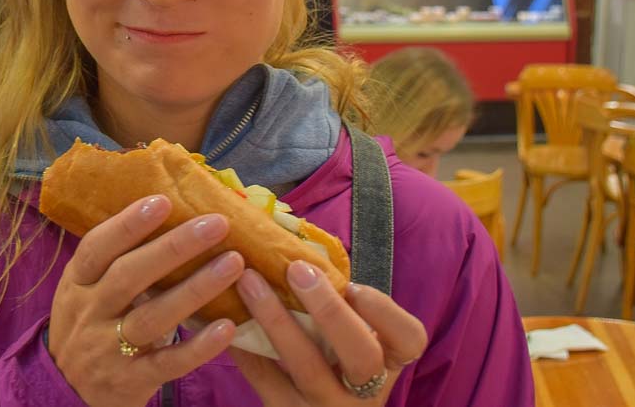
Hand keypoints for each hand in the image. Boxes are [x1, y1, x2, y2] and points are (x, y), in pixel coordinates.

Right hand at [48, 195, 244, 406]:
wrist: (64, 393)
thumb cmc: (88, 327)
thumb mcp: (86, 292)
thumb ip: (117, 261)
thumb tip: (169, 214)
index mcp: (76, 283)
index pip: (96, 247)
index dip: (127, 224)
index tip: (163, 201)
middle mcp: (89, 312)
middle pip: (129, 275)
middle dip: (174, 247)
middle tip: (216, 224)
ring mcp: (107, 349)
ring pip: (153, 316)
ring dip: (195, 288)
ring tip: (234, 263)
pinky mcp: (129, 380)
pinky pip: (167, 362)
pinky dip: (197, 346)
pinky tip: (226, 327)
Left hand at [232, 262, 426, 405]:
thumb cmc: (329, 361)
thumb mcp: (347, 339)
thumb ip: (337, 303)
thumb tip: (292, 242)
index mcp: (386, 363)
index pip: (409, 339)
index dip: (384, 311)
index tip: (353, 286)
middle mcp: (364, 391)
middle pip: (360, 354)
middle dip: (329, 310)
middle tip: (297, 270)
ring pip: (307, 368)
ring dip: (276, 319)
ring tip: (248, 281)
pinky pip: (266, 382)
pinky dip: (246, 347)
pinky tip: (226, 318)